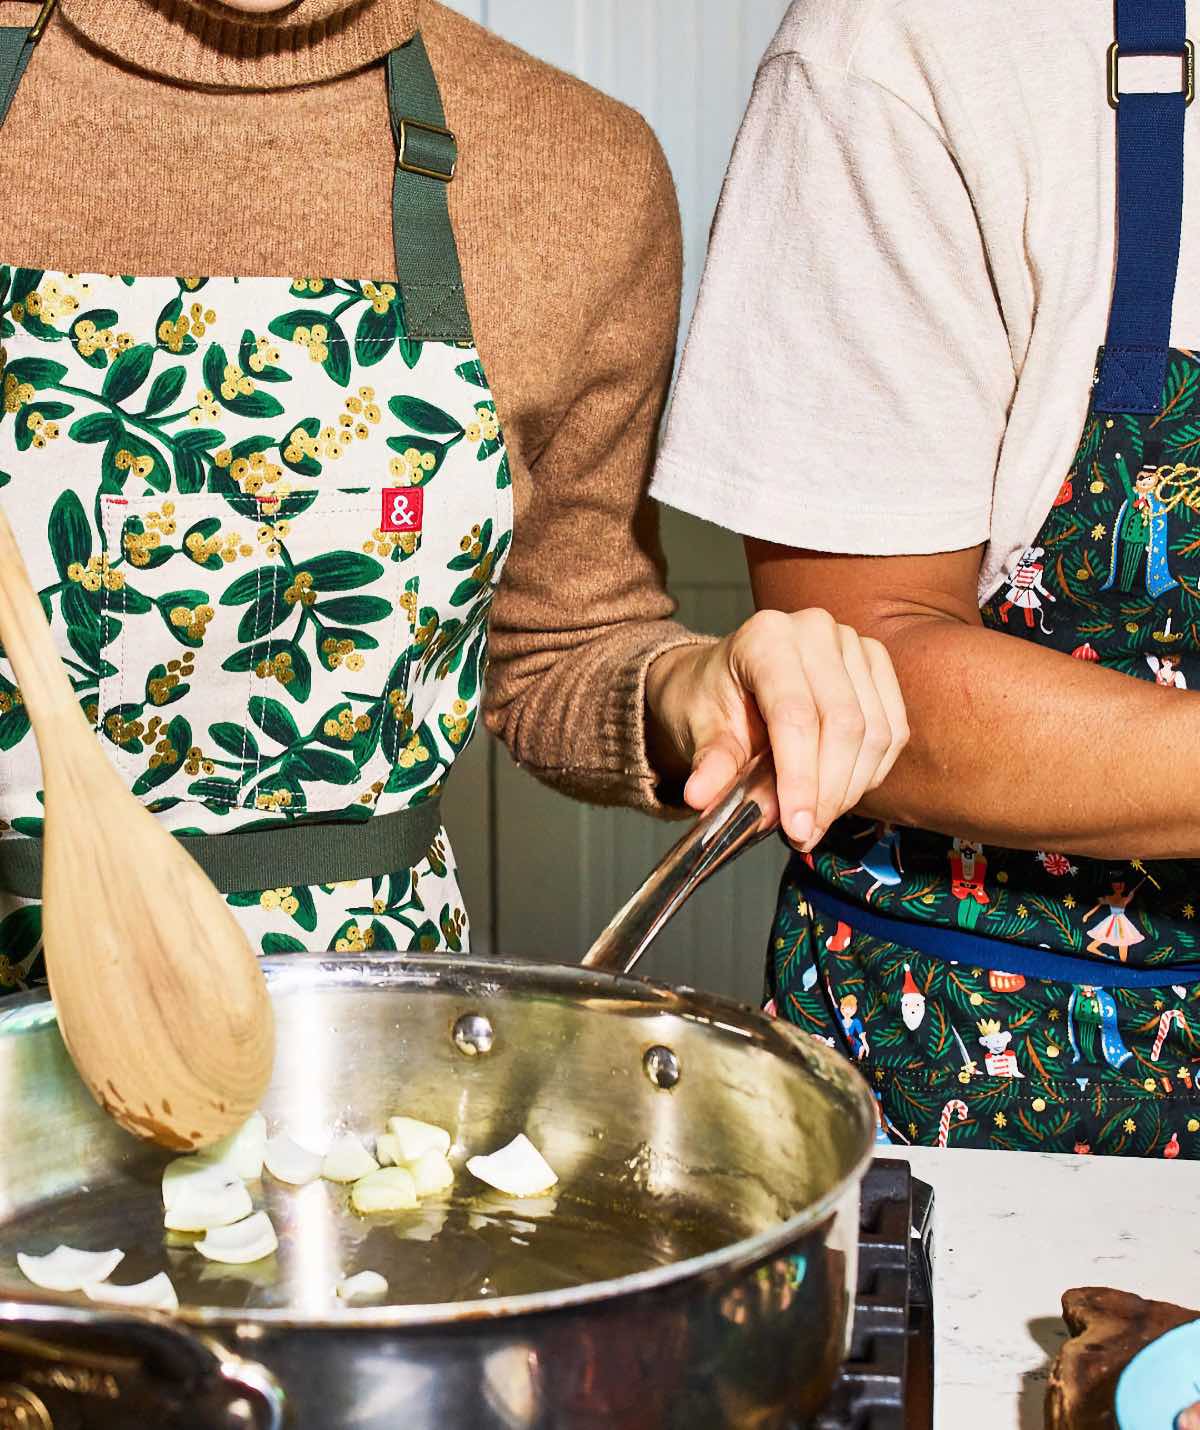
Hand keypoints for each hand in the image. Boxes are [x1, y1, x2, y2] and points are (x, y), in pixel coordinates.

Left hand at [645, 609, 908, 849]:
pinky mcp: (877, 666)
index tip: (797, 828)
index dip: (800, 778)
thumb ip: (709, 762)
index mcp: (765, 637)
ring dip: (850, 789)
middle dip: (828, 792)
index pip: (795, 715)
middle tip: (806, 834)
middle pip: (843, 724)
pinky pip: (893, 730)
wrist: (727, 676)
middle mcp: (815, 630)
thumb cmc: (710, 699)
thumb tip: (699, 797)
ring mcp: (852, 644)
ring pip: (875, 732)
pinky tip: (841, 793)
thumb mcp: (697, 729)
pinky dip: (870, 772)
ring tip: (817, 819)